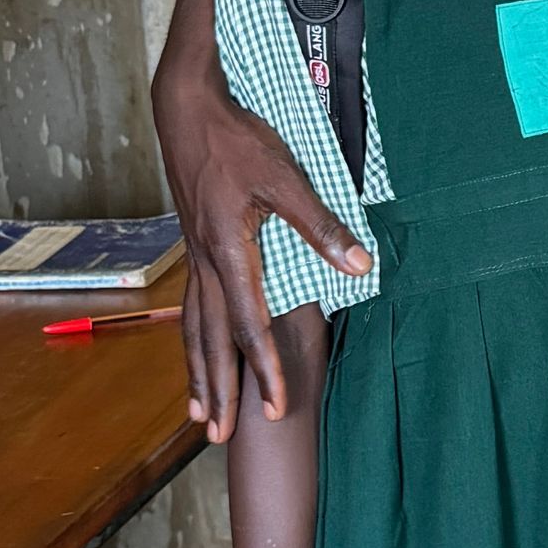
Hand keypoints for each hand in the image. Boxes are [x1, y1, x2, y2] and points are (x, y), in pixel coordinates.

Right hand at [154, 0, 370, 442]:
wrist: (186, 111)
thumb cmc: (238, 141)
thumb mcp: (286, 179)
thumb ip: (321, 225)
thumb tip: (361, 264)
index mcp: (230, 252)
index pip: (250, 325)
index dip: (263, 369)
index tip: (275, 406)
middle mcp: (206, 264)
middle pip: (211, 341)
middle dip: (219, 390)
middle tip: (220, 437)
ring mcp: (195, 258)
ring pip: (193, 331)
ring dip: (198, 375)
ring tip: (199, 416)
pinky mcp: (194, 249)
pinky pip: (191, 310)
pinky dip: (191, 343)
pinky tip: (195, 358)